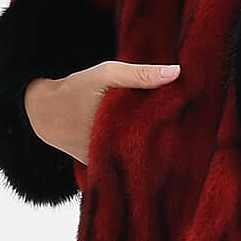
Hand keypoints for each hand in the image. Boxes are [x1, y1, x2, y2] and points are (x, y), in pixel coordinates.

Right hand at [25, 61, 181, 167]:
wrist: (45, 112)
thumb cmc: (78, 88)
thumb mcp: (106, 74)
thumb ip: (140, 74)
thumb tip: (177, 73)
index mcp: (116, 130)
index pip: (156, 138)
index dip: (176, 132)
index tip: (195, 125)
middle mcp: (112, 153)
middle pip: (150, 152)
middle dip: (169, 144)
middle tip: (193, 135)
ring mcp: (106, 164)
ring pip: (139, 160)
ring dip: (156, 151)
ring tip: (181, 143)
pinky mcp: (101, 168)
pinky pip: (125, 164)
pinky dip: (139, 156)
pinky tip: (158, 148)